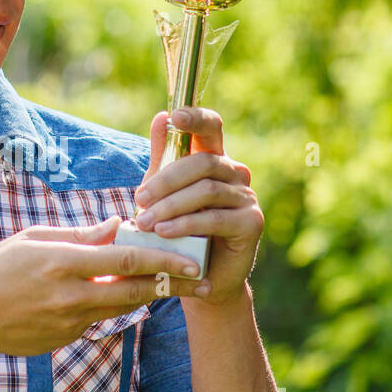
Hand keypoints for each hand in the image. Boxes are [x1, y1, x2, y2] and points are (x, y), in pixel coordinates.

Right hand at [0, 217, 208, 356]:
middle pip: (135, 291)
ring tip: (172, 286)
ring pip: (121, 307)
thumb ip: (80, 235)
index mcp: (63, 262)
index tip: (190, 260)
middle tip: (201, 281)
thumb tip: (118, 224)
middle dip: (172, 286)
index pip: (126, 260)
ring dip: (147, 296)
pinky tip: (115, 296)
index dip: (163, 260)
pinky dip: (110, 306)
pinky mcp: (65, 338)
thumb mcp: (34, 239)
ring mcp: (69, 322)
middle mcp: (71, 295)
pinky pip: (96, 319)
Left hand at [132, 108, 264, 306]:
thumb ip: (164, 157)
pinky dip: (186, 224)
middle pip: (202, 162)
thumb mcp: (165, 191)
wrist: (198, 275)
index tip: (175, 116)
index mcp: (215, 159)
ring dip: (171, 206)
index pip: (211, 127)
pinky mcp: (251, 223)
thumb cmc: (179, 228)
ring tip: (146, 222)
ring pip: (206, 190)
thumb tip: (161, 117)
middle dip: (166, 180)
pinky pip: (215, 218)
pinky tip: (165, 232)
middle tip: (139, 200)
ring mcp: (247, 197)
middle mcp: (235, 173)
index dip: (195, 118)